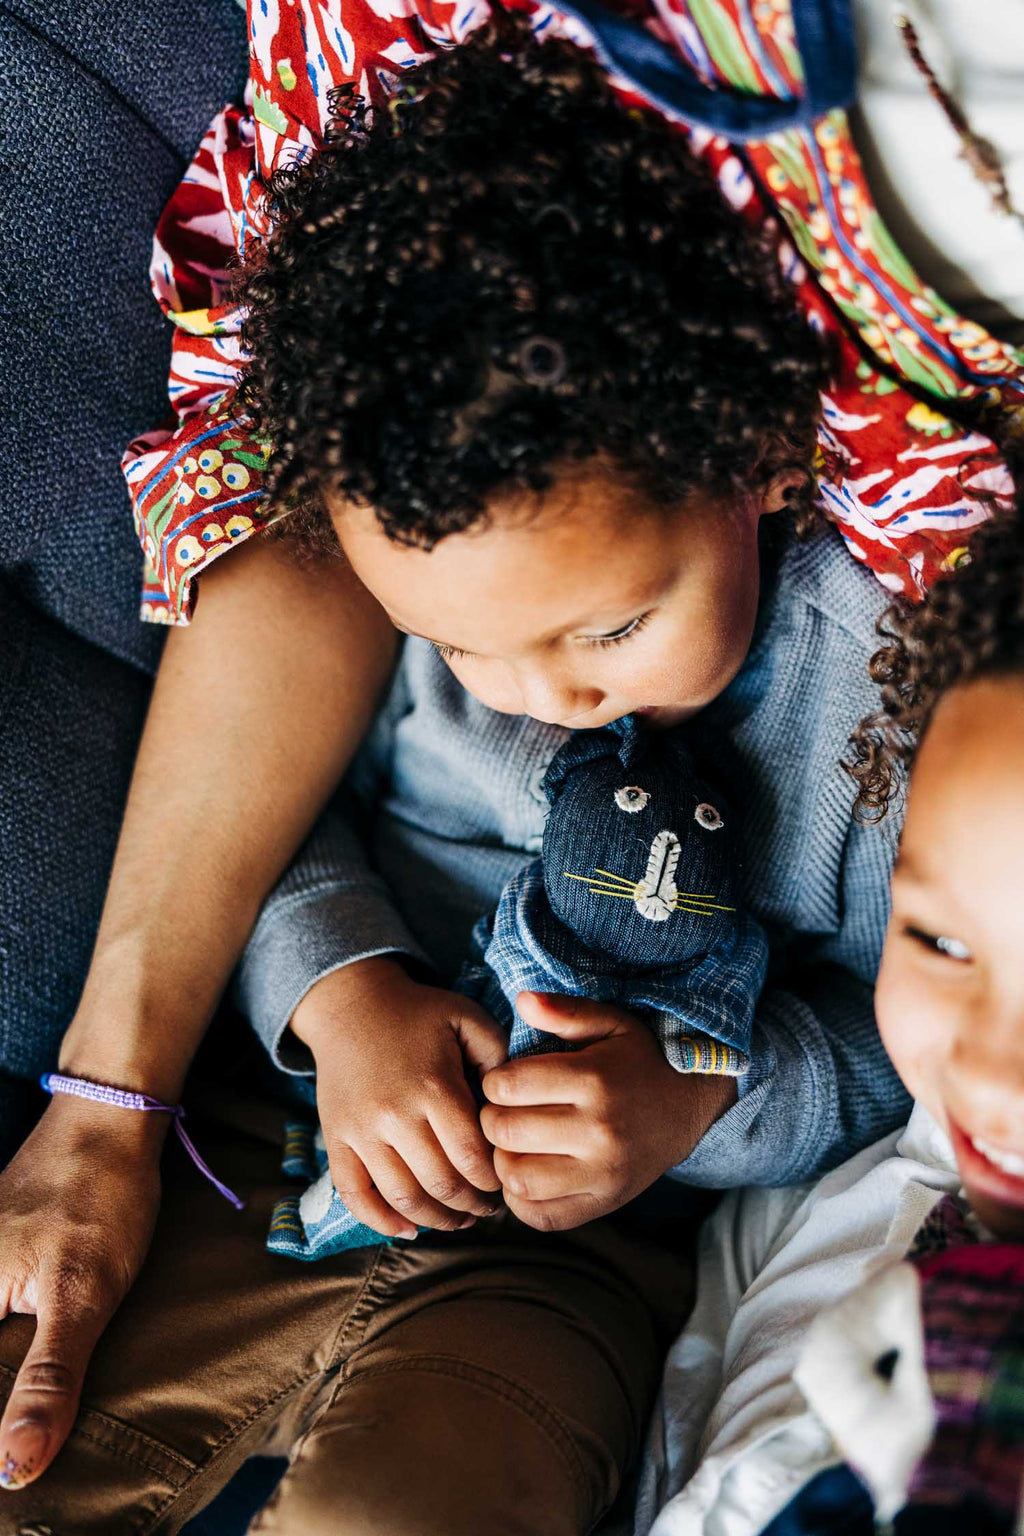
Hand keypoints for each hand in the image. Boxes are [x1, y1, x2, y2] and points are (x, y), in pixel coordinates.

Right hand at [0, 1095, 163, 1490]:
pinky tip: (31, 1359)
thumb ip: (47, 1380)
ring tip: (31, 1421)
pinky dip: (10, 1344)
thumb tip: (15, 1468)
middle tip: (24, 1453)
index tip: (8, 1466)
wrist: (107, 1118)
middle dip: (4, 1404)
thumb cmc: (97, 1199)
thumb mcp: (81, 1297)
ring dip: (9, 1378)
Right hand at [292, 957, 507, 1237]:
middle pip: (441, 1184)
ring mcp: (362, 1132)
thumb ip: (499, 1056)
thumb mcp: (466, 1018)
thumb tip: (514, 1103)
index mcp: (434, 1087)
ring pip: (403, 1198)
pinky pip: (355, 1195)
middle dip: (472, 1205)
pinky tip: (408, 1228)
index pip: (472, 1157)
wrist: (351, 1004)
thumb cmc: (418, 1012)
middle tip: (488, 1207)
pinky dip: (381, 1221)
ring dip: (436, 1219)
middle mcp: (395, 1115)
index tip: (506, 1181)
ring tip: (458, 1219)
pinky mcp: (336, 1140)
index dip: (493, 1180)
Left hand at [480, 991, 736, 1231]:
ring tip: (514, 1143)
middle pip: (506, 1132)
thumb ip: (564, 1011)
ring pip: (517, 1178)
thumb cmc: (638, 1060)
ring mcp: (602, 1174)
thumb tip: (521, 1000)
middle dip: (491, 1118)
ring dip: (502, 1159)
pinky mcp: (604, 1203)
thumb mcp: (609, 1022)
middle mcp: (598, 1131)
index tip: (505, 1081)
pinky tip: (529, 1172)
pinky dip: (521, 1198)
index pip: (508, 1086)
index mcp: (594, 1081)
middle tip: (503, 1111)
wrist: (690, 1107)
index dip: (493, 1081)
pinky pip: (541, 1215)